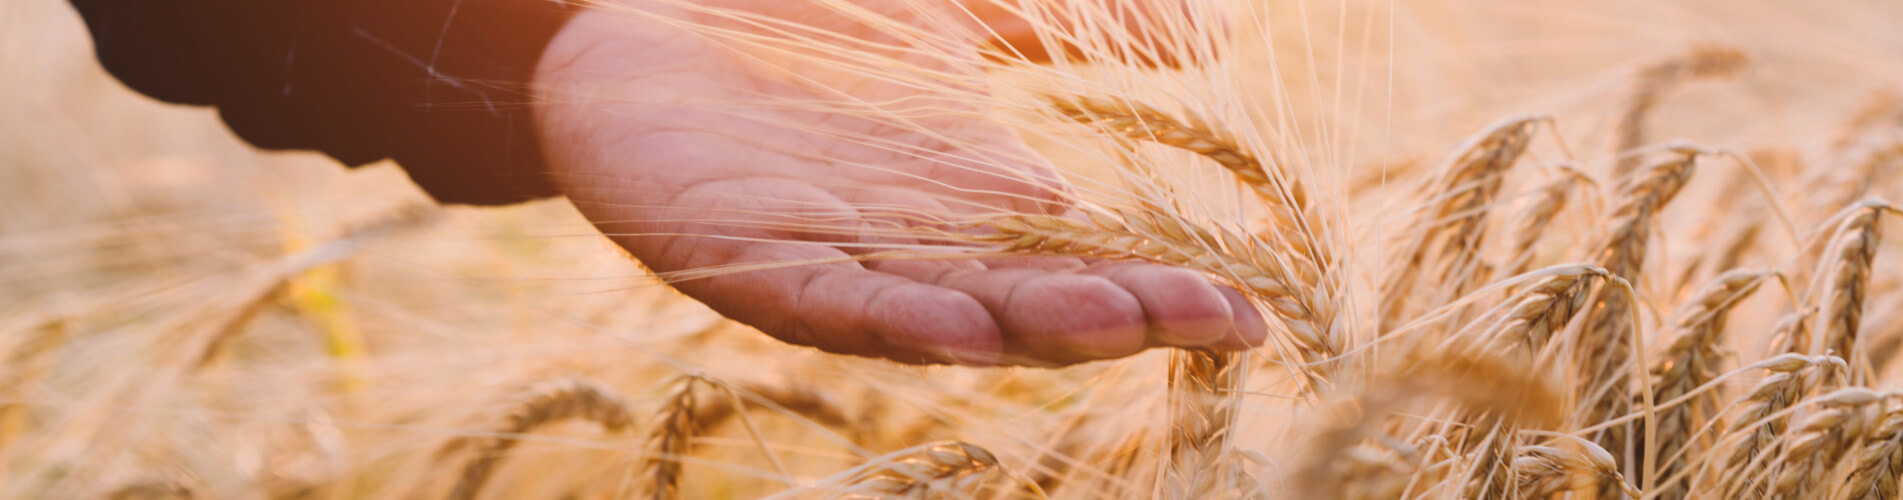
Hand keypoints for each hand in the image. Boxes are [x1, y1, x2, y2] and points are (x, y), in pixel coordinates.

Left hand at [531, 0, 1262, 365]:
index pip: (1086, 259)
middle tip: (1219, 324)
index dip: (1164, 284)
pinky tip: (953, 327)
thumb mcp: (956, 13)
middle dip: (1123, 312)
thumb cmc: (801, 21)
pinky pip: (818, 299)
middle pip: (1032, 297)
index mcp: (970, 200)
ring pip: (940, 312)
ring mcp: (829, 255)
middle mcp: (912, 246)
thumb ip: (1059, 24)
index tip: (1254, 307)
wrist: (641, 9)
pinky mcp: (737, 255)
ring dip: (1027, 327)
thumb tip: (1207, 46)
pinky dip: (885, 316)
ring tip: (1114, 329)